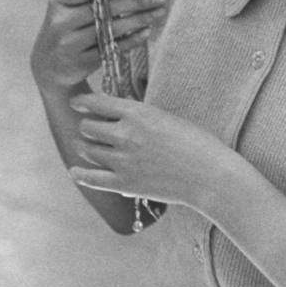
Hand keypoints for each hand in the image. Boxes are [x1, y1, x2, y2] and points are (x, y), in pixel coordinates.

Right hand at [30, 0, 167, 92]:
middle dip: (137, 2)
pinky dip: (132, 40)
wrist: (48, 64)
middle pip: (105, 9)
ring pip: (111, 29)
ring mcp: (70, 44)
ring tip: (160, 12)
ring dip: (140, 20)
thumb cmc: (70, 24)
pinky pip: (112, 49)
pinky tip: (147, 30)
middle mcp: (62, 21)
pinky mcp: (80, 63)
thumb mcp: (74, 5)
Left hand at [68, 92, 226, 209]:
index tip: (76, 103)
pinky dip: (80, 174)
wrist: (209, 175)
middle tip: (88, 128)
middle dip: (87, 126)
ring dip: (85, 147)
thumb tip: (119, 121)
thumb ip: (141, 119)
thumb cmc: (197, 144)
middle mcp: (125, 135)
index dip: (83, 102)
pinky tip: (76, 171)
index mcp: (138, 113)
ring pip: (88, 150)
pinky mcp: (124, 184)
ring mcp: (123, 161)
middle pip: (88, 127)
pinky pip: (91, 178)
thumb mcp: (167, 119)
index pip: (98, 103)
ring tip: (85, 146)